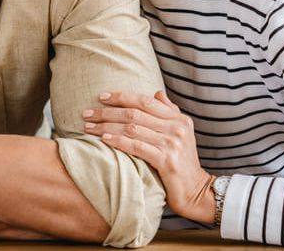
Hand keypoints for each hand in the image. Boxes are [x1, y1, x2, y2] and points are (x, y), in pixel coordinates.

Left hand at [83, 91, 215, 223]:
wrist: (196, 190)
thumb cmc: (183, 163)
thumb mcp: (182, 133)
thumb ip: (169, 112)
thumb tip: (156, 93)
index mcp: (179, 118)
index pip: (146, 101)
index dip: (122, 96)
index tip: (101, 96)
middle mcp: (176, 127)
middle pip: (135, 113)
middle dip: (108, 112)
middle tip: (87, 113)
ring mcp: (172, 143)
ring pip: (132, 128)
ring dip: (107, 126)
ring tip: (89, 127)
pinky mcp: (166, 160)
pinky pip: (136, 146)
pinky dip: (118, 141)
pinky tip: (104, 139)